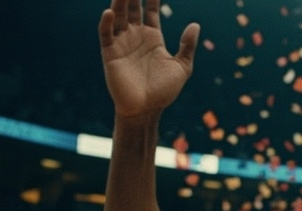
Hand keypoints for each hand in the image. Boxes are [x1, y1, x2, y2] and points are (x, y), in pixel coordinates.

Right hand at [98, 0, 199, 117]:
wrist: (146, 110)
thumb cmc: (164, 92)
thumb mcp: (182, 67)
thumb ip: (187, 46)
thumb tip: (195, 24)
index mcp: (153, 38)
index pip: (150, 11)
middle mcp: (136, 37)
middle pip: (132, 9)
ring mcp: (122, 44)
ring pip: (118, 16)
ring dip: (119, 2)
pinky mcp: (110, 54)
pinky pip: (106, 34)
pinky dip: (106, 22)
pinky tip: (110, 11)